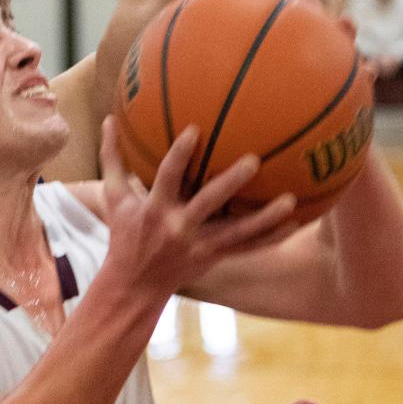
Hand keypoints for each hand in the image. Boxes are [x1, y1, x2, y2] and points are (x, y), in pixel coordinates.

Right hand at [99, 117, 296, 293]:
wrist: (134, 284)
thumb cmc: (124, 234)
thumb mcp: (113, 198)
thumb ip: (111, 159)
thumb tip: (107, 119)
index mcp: (155, 209)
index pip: (167, 178)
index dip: (179, 155)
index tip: (195, 129)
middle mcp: (178, 228)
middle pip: (207, 203)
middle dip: (230, 183)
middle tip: (254, 160)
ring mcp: (199, 246)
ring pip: (236, 232)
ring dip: (264, 218)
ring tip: (290, 200)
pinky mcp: (214, 258)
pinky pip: (247, 248)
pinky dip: (270, 237)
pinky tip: (295, 223)